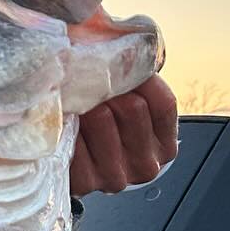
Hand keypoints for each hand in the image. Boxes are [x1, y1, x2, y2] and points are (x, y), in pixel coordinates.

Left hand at [70, 74, 177, 195]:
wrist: (72, 167)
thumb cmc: (104, 128)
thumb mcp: (131, 105)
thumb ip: (138, 81)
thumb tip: (132, 47)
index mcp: (165, 146)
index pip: (163, 103)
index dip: (140, 79)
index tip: (120, 69)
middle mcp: (146, 166)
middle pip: (133, 107)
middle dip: (108, 89)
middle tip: (89, 84)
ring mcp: (116, 178)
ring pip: (102, 117)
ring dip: (84, 103)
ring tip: (76, 102)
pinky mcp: (85, 183)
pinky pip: (76, 136)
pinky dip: (66, 123)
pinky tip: (64, 123)